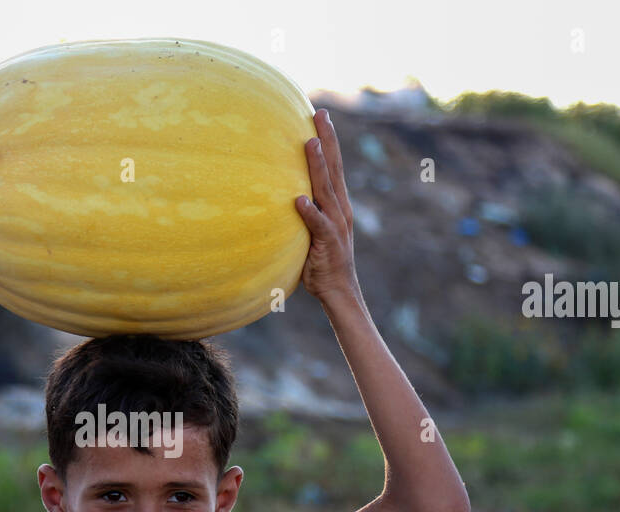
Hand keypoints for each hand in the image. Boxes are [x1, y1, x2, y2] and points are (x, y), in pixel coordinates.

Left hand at [295, 108, 361, 302]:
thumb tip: (280, 195)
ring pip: (327, 190)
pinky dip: (310, 212)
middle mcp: (339, 208)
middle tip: (320, 114)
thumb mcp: (312, 229)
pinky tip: (299, 200)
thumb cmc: (320, 259)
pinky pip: (318, 224)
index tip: (320, 116)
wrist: (338, 289)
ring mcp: (336, 224)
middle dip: (327, 140)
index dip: (328, 140)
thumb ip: (303, 211)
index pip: (333, 166)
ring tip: (310, 145)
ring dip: (318, 167)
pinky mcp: (328, 242)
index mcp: (337, 203)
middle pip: (333, 168)